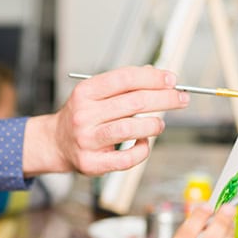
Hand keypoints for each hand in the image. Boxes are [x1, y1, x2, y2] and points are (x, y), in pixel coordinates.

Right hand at [21, 66, 189, 175]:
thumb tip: (156, 74)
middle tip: (181, 99)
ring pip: (131, 129)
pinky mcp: (92, 163)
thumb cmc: (82, 116)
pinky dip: (142, 149)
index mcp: (85, 92)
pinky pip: (127, 158)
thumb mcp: (95, 94)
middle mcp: (84, 115)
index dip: (153, 78)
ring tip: (159, 124)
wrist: (56, 143)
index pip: (125, 79)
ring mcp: (87, 140)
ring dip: (154, 124)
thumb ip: (123, 84)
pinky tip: (143, 142)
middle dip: (165, 99)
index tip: (172, 80)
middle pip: (134, 102)